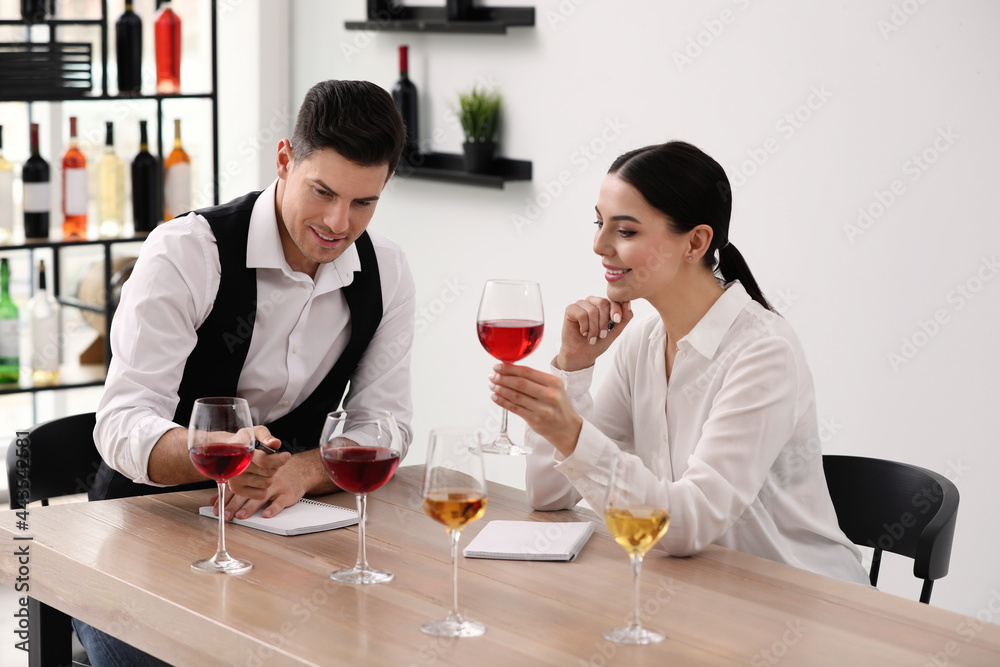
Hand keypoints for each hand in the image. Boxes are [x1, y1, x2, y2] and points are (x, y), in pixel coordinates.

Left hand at [217, 447, 335, 520]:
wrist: (300, 469)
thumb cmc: (274, 474)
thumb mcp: (255, 476)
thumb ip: (234, 487)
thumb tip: (213, 499)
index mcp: (252, 476)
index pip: (235, 487)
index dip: (224, 498)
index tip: (216, 510)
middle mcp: (262, 480)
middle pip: (246, 493)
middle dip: (234, 505)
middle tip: (225, 516)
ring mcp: (275, 486)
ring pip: (261, 497)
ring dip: (251, 507)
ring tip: (242, 515)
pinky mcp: (287, 493)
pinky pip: (280, 501)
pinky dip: (274, 508)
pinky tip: (267, 514)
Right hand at [218, 426, 290, 518]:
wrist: (226, 450)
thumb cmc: (245, 440)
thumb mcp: (255, 432)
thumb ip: (266, 436)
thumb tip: (275, 443)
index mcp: (242, 453)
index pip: (264, 461)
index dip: (278, 459)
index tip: (287, 455)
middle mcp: (237, 468)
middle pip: (269, 473)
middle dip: (274, 465)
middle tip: (268, 460)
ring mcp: (236, 480)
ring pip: (266, 483)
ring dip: (269, 476)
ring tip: (261, 468)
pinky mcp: (236, 489)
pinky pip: (260, 494)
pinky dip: (263, 487)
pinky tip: (257, 477)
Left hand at [490, 363, 582, 456]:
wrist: (567, 428)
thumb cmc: (558, 405)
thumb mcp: (554, 388)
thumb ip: (535, 379)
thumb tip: (510, 369)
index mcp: (554, 383)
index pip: (528, 372)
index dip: (510, 368)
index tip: (498, 366)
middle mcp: (550, 395)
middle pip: (520, 383)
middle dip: (503, 378)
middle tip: (492, 376)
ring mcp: (542, 409)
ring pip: (516, 396)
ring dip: (500, 390)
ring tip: (492, 385)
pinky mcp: (535, 420)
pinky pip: (514, 409)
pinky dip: (502, 402)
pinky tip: (495, 397)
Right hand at [557, 297, 633, 371]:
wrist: (582, 354)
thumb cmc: (597, 342)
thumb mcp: (615, 331)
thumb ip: (623, 318)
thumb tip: (627, 303)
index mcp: (602, 305)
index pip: (612, 300)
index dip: (616, 309)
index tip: (616, 321)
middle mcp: (591, 302)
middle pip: (603, 303)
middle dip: (604, 322)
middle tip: (602, 335)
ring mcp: (580, 304)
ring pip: (592, 311)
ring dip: (594, 328)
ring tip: (592, 338)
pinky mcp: (570, 309)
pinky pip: (581, 314)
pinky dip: (584, 327)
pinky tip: (583, 333)